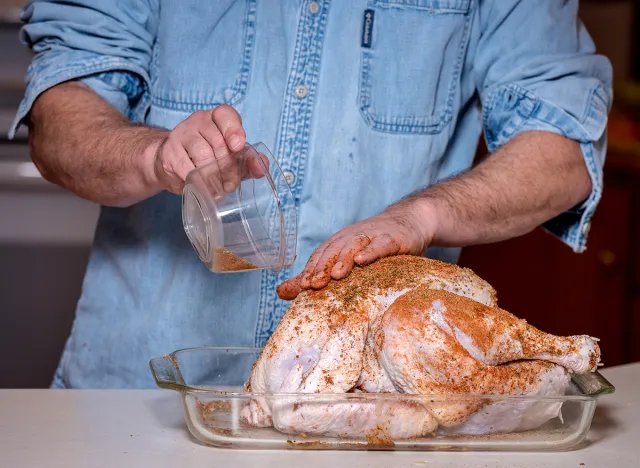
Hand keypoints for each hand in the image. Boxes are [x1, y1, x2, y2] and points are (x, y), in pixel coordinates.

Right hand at [150, 104, 254, 194]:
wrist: (172, 162)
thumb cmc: (208, 158)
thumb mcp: (231, 158)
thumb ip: (248, 162)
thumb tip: (262, 167)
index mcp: (217, 118)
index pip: (226, 115)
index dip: (234, 130)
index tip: (238, 147)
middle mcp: (199, 121)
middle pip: (217, 141)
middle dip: (228, 166)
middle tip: (231, 184)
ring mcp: (182, 134)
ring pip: (202, 153)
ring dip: (213, 175)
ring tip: (219, 190)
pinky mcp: (169, 152)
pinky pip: (185, 167)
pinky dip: (197, 180)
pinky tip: (202, 188)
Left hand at [276, 200, 435, 299]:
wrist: (409, 221)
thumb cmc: (374, 245)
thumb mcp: (345, 259)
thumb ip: (315, 275)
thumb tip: (280, 292)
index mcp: (338, 242)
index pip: (320, 256)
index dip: (310, 270)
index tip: (301, 288)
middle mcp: (351, 236)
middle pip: (333, 251)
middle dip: (322, 267)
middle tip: (313, 285)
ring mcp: (373, 235)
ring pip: (354, 246)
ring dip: (344, 259)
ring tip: (336, 275)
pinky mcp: (393, 238)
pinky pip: (380, 244)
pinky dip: (371, 251)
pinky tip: (362, 260)